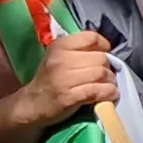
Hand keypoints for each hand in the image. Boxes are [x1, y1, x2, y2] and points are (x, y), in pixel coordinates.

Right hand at [2, 28, 119, 130]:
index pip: (91, 37)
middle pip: (100, 58)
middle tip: (105, 75)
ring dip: (110, 81)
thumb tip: (105, 50)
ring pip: (102, 74)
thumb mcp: (58, 56)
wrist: (32, 104)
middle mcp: (61, 60)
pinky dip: (109, 93)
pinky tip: (109, 95)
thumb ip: (78, 49)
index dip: (103, 45)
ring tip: (107, 85)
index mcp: (59, 46)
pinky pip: (98, 91)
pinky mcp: (70, 97)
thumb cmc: (50, 79)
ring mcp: (64, 79)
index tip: (103, 53)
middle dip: (107, 67)